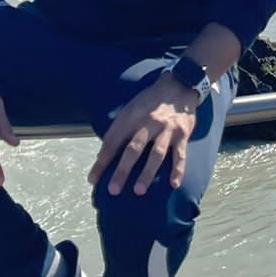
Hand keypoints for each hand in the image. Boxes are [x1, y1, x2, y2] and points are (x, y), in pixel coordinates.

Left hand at [90, 76, 196, 197]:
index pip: (113, 141)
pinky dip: (178, 170)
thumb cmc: (149, 102)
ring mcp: (166, 128)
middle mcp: (148, 122)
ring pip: (156, 154)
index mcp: (131, 116)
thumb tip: (102, 157)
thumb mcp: (130, 108)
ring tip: (139, 191)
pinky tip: (174, 184)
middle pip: (134, 149)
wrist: (179, 85)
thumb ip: (118, 130)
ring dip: (147, 173)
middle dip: (122, 170)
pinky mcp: (182, 134)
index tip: (93, 179)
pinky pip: (180, 154)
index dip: (102, 161)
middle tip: (113, 190)